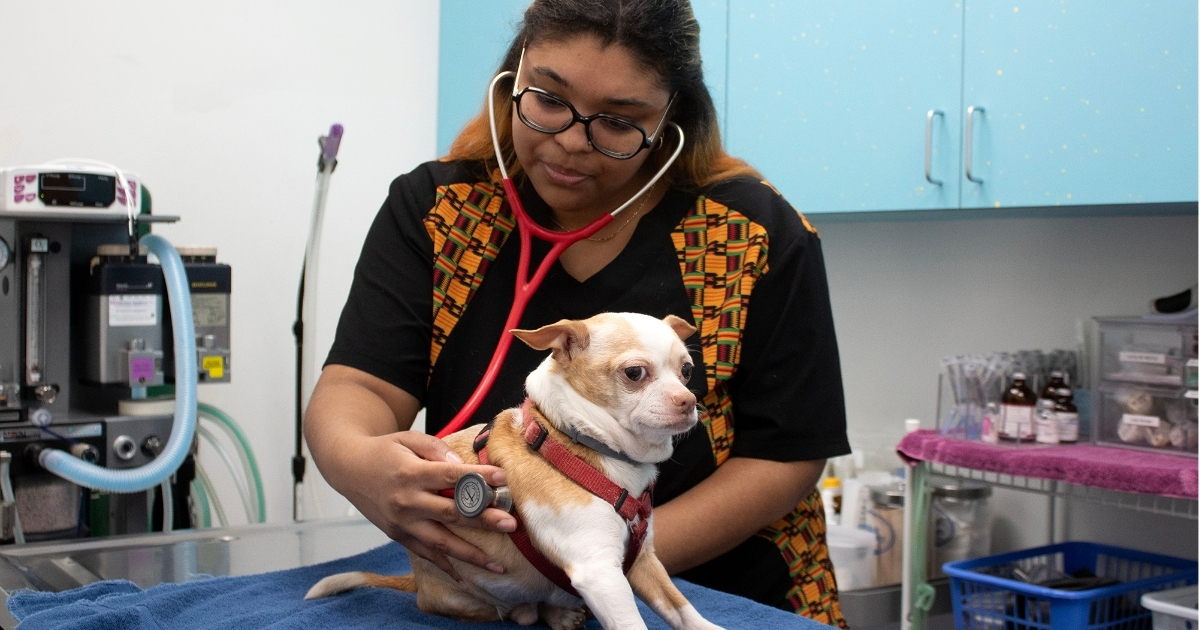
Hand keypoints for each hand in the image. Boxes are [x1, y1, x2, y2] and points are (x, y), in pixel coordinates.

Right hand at [339, 430, 516, 582]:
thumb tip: (460, 464)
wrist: (349, 468)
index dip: (478, 478)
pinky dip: (445, 568)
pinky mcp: (399, 536)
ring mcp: (402, 524)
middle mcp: (407, 502)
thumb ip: (436, 448)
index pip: (451, 477)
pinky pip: (425, 555)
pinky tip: (465, 578)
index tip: (502, 478)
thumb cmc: (384, 451)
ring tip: (497, 564)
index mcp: (410, 474)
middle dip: (483, 520)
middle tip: (510, 523)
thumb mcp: (408, 438)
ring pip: (441, 543)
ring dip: (470, 554)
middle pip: (451, 513)